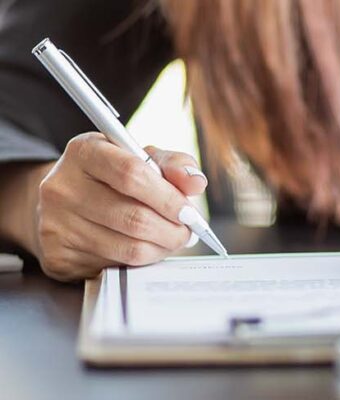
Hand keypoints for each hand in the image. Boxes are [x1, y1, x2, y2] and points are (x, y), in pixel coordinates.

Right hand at [33, 132, 207, 280]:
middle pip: (134, 217)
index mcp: (85, 152)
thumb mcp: (141, 158)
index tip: (190, 212)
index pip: (132, 174)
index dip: (168, 197)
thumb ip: (173, 164)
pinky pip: (116, 266)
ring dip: (162, 248)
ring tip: (171, 239)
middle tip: (188, 232)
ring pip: (129, 247)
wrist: (65, 202)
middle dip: (173, 230)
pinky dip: (141, 262)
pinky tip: (145, 249)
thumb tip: (197, 182)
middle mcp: (62, 187)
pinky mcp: (58, 256)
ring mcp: (55, 224)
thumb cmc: (113, 177)